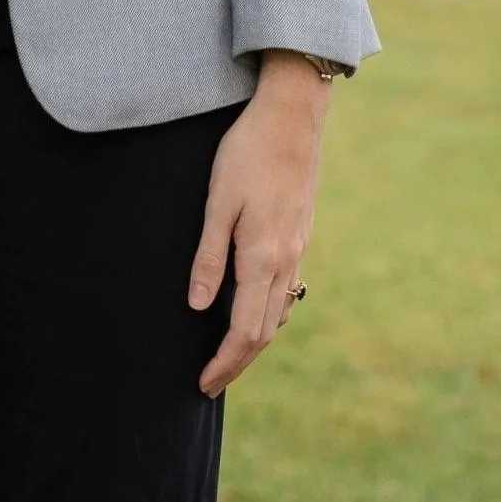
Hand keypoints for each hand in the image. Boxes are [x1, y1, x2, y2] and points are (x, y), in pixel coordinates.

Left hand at [188, 51, 329, 395]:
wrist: (292, 117)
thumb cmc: (246, 153)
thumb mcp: (217, 202)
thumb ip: (209, 257)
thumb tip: (198, 307)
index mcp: (262, 258)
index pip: (244, 331)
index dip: (224, 362)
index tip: (203, 384)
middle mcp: (285, 261)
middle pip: (264, 331)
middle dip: (238, 362)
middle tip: (210, 383)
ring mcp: (298, 248)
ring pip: (279, 312)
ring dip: (255, 340)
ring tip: (229, 355)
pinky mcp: (301, 233)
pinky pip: (288, 289)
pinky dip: (271, 313)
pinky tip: (257, 310)